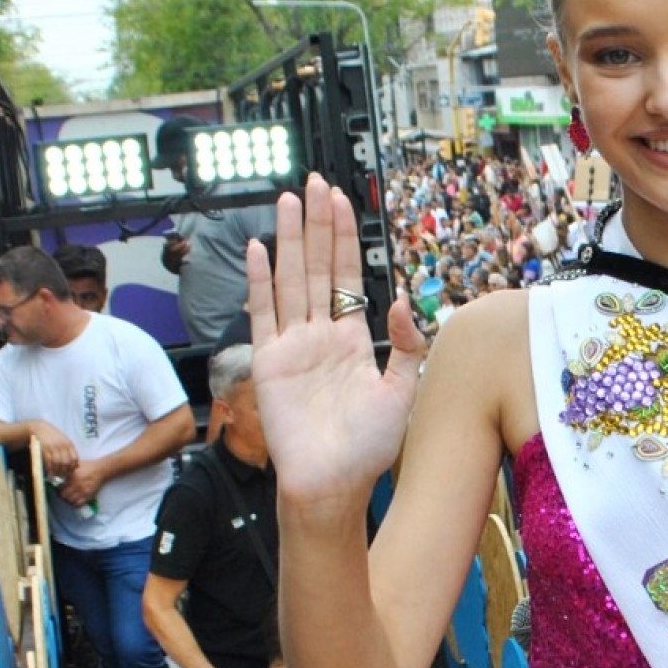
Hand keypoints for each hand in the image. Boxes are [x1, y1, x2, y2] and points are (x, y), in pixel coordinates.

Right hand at [29, 420, 78, 477]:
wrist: (39, 428)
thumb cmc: (52, 435)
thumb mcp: (63, 440)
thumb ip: (69, 450)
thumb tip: (76, 464)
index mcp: (68, 443)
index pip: (74, 458)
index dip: (73, 467)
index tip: (70, 472)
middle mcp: (62, 445)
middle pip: (67, 462)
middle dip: (65, 471)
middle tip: (62, 476)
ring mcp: (54, 447)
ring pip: (58, 464)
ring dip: (57, 472)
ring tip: (56, 476)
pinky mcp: (45, 449)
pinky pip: (49, 462)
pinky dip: (50, 470)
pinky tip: (49, 474)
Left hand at [57, 467, 103, 507]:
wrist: (101, 470)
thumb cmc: (88, 466)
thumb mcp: (76, 465)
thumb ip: (67, 470)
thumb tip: (58, 475)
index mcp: (72, 476)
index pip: (60, 487)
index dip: (58, 489)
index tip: (59, 488)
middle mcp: (76, 484)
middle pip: (63, 495)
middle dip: (62, 495)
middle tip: (64, 493)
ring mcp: (83, 491)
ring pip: (70, 501)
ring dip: (69, 499)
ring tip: (70, 496)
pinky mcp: (88, 495)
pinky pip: (78, 503)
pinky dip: (76, 503)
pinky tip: (76, 499)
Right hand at [251, 175, 430, 512]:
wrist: (333, 484)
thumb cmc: (368, 448)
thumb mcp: (403, 390)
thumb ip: (407, 345)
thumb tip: (404, 300)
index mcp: (351, 338)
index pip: (346, 274)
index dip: (344, 236)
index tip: (342, 200)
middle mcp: (319, 335)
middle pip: (317, 266)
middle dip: (317, 224)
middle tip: (314, 183)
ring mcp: (292, 346)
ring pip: (290, 280)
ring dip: (290, 240)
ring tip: (289, 201)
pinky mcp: (269, 363)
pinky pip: (263, 314)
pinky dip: (260, 282)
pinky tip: (260, 250)